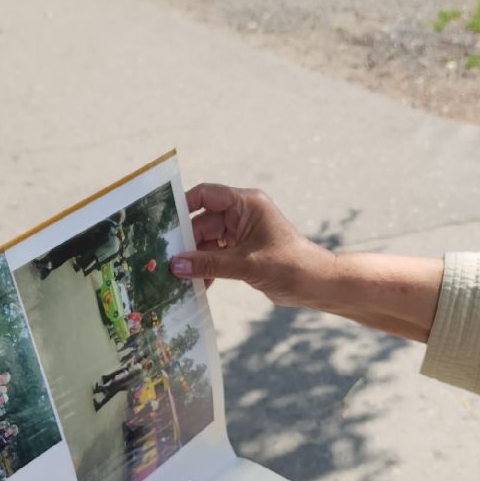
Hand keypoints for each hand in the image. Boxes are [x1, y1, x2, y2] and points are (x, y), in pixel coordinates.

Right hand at [171, 184, 338, 307]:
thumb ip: (209, 264)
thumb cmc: (290, 265)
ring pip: (206, 243)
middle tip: (165, 261)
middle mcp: (241, 215)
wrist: (316, 284)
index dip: (183, 205)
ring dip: (194, 260)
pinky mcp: (241, 252)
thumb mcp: (246, 264)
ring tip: (177, 278)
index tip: (163, 223)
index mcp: (246, 204)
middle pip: (202, 223)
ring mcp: (241, 234)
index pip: (206, 195)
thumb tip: (175, 265)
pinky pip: (215, 257)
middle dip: (186, 243)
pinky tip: (196, 285)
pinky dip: (206, 269)